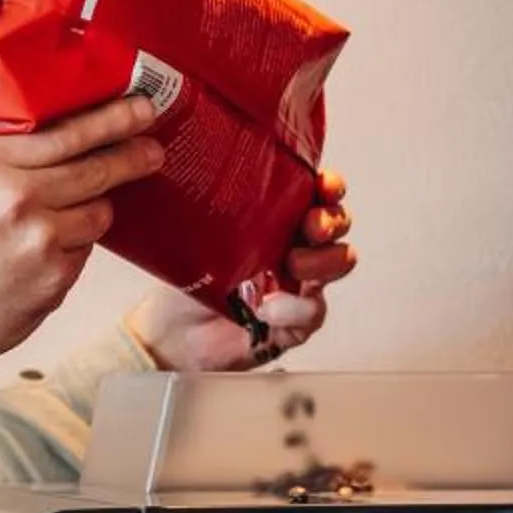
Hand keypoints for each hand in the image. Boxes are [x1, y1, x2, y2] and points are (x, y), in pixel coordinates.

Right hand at [0, 98, 165, 369]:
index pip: (67, 132)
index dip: (111, 120)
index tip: (139, 109)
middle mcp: (19, 196)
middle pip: (97, 169)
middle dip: (132, 156)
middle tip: (151, 150)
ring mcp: (42, 239)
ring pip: (98, 212)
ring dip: (92, 210)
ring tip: (67, 218)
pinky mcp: (57, 278)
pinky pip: (84, 251)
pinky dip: (71, 248)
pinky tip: (41, 255)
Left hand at [127, 175, 356, 373]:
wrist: (172, 335)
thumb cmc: (186, 283)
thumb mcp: (196, 238)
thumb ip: (214, 211)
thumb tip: (210, 178)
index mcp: (275, 221)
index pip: (316, 194)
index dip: (329, 187)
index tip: (322, 186)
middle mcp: (294, 248)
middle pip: (338, 224)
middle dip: (332, 220)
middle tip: (312, 226)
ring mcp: (299, 284)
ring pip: (340, 261)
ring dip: (323, 261)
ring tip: (291, 265)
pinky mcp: (296, 321)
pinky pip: (314, 311)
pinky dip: (294, 309)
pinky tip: (267, 310)